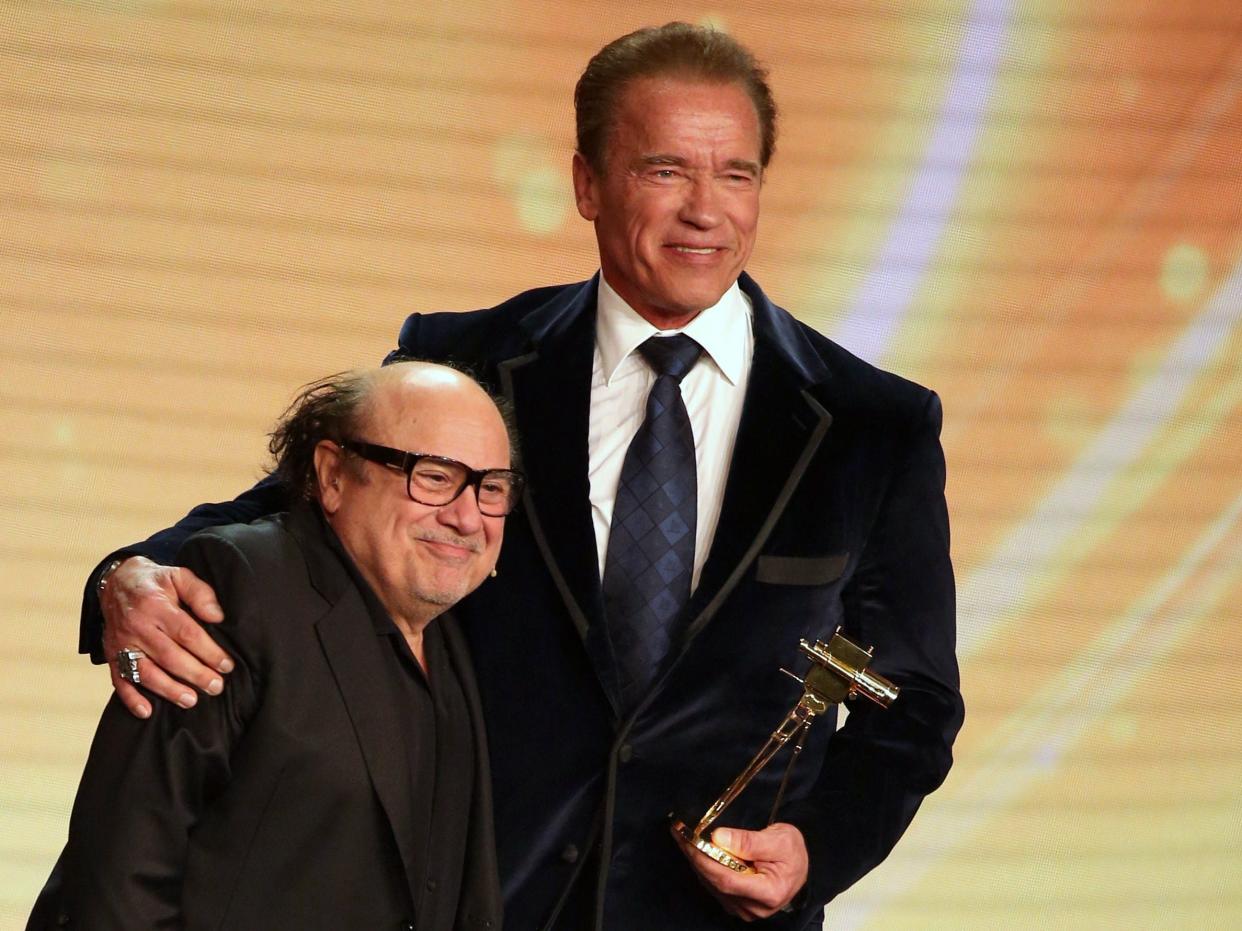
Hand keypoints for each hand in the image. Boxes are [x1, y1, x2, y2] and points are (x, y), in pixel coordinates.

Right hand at [101, 556, 231, 718]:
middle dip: (195, 674)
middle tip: (216, 687)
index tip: (227, 665)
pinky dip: (131, 698)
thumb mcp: (179, 575)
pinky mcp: (111, 654)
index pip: (187, 633)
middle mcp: (137, 626)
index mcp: (157, 606)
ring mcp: (122, 643)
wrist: (116, 581)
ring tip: (190, 701)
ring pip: (145, 672)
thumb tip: (217, 616)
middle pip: (169, 656)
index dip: (209, 651)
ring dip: (168, 690)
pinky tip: (147, 711)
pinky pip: (119, 680)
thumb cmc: (155, 582)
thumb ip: (200, 593)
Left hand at [673, 822, 808, 921]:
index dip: (706, 860)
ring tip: (684, 839)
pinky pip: (716, 888)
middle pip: (717, 884)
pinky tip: (696, 853)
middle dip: (696, 858)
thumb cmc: (793, 851)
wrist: (803, 866)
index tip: (691, 841)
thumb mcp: (779, 838)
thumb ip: (749, 841)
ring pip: (713, 887)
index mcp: (769, 892)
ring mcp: (746, 910)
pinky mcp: (739, 906)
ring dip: (697, 862)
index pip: (728, 879)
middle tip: (680, 835)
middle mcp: (755, 908)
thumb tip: (718, 838)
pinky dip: (705, 869)